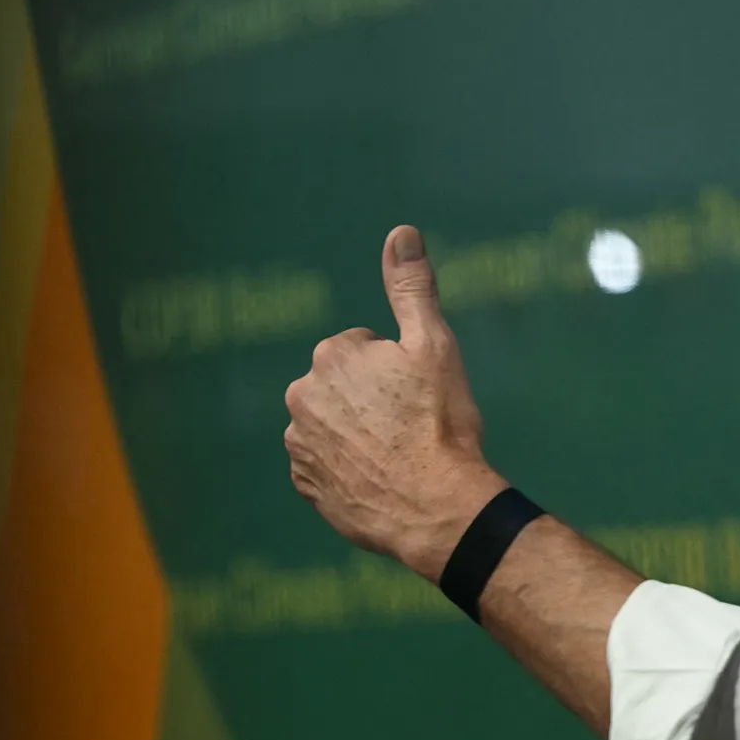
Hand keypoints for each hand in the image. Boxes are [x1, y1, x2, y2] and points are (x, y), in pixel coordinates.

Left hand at [284, 225, 507, 578]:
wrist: (436, 507)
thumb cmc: (440, 422)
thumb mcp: (435, 345)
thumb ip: (411, 287)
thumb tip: (400, 232)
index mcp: (332, 355)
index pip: (366, 350)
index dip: (400, 371)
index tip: (420, 395)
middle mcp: (302, 395)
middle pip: (346, 387)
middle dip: (374, 399)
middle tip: (412, 424)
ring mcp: (299, 445)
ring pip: (336, 425)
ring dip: (360, 434)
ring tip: (398, 454)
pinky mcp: (304, 486)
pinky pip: (327, 466)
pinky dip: (350, 469)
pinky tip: (382, 478)